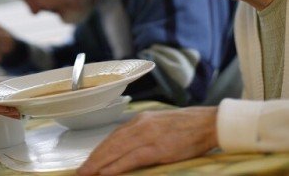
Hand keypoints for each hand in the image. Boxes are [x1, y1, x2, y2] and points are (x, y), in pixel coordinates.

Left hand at [77, 107, 218, 174]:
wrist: (208, 123)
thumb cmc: (186, 127)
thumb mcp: (158, 124)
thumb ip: (141, 133)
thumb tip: (125, 147)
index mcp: (140, 120)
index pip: (113, 136)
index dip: (99, 150)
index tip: (88, 160)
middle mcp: (140, 125)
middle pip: (111, 143)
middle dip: (94, 158)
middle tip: (81, 171)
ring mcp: (148, 136)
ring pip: (117, 150)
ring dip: (100, 163)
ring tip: (88, 173)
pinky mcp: (158, 148)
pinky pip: (132, 158)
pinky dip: (117, 166)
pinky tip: (106, 172)